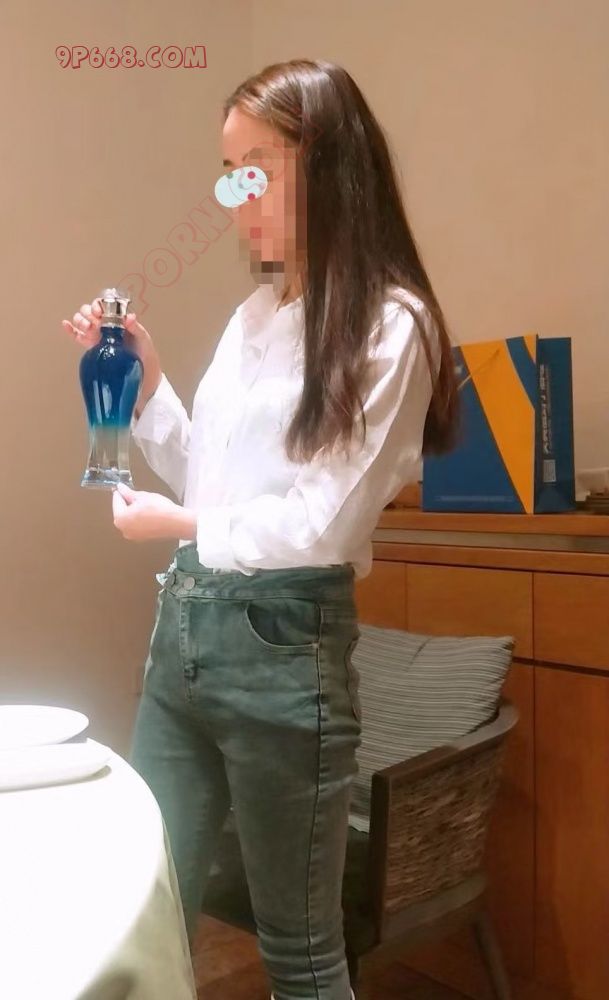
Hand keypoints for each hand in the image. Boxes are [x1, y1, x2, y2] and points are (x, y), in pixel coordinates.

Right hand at [62, 297, 161, 413]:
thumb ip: (136, 327)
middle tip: (94, 324)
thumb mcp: (143, 338)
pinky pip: (77, 336)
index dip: (97, 305)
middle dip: (87, 314)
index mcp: (115, 319)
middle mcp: (103, 325)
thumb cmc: (144, 352)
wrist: (141, 372)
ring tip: (88, 329)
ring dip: (80, 321)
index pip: (102, 305)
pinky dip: (70, 330)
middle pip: (88, 311)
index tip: (99, 312)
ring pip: (81, 321)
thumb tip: (129, 317)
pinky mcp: (91, 347)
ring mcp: (96, 335)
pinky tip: (66, 325)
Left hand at [112, 483, 184, 541]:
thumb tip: (121, 488)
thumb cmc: (158, 509)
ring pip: (128, 520)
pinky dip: (139, 519)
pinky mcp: (142, 538)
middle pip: (121, 512)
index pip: (116, 500)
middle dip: (127, 503)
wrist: (175, 523)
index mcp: (120, 518)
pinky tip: (148, 513)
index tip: (124, 487)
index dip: (121, 492)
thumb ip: (128, 493)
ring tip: (144, 504)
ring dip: (133, 511)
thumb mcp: (142, 496)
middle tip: (137, 495)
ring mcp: (132, 536)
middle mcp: (123, 529)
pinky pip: (135, 526)